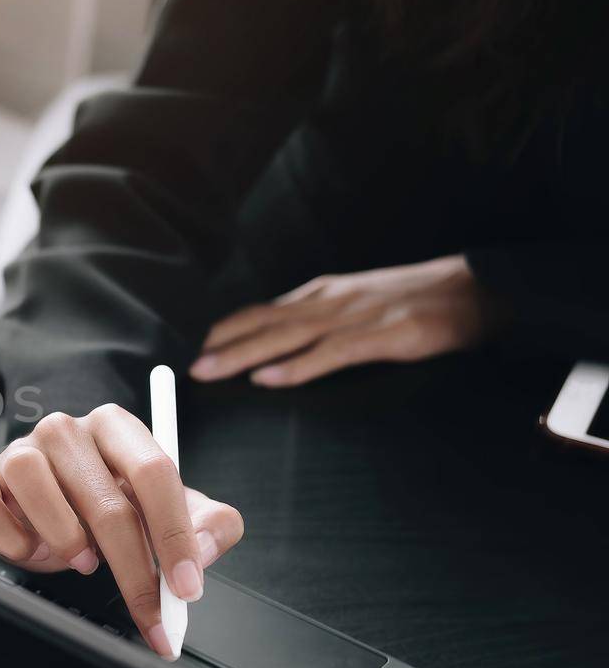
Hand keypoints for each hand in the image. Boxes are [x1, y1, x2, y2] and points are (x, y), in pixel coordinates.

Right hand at [0, 405, 244, 658]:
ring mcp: (18, 451)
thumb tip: (204, 550)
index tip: (187, 586)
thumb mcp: (169, 510)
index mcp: (117, 428)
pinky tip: (32, 549)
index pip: (154, 472)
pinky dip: (11, 540)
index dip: (174, 534)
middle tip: (150, 611)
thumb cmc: (111, 503)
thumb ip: (207, 524)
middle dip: (134, 570)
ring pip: (38, 490)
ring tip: (82, 560)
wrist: (50, 504)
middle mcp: (65, 430)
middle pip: (105, 500)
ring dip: (66, 541)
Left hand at [190, 255, 503, 386]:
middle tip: (191, 367)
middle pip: (267, 325)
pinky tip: (269, 379)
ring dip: (245, 355)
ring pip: (287, 338)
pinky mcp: (381, 337)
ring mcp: (355, 318)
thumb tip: (288, 337)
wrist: (476, 288)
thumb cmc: (418, 298)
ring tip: (212, 371)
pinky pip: (330, 355)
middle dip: (225, 346)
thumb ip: (326, 315)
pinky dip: (297, 367)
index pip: (266, 310)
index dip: (231, 328)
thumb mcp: (361, 300)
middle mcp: (331, 302)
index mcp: (325, 293)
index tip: (201, 345)